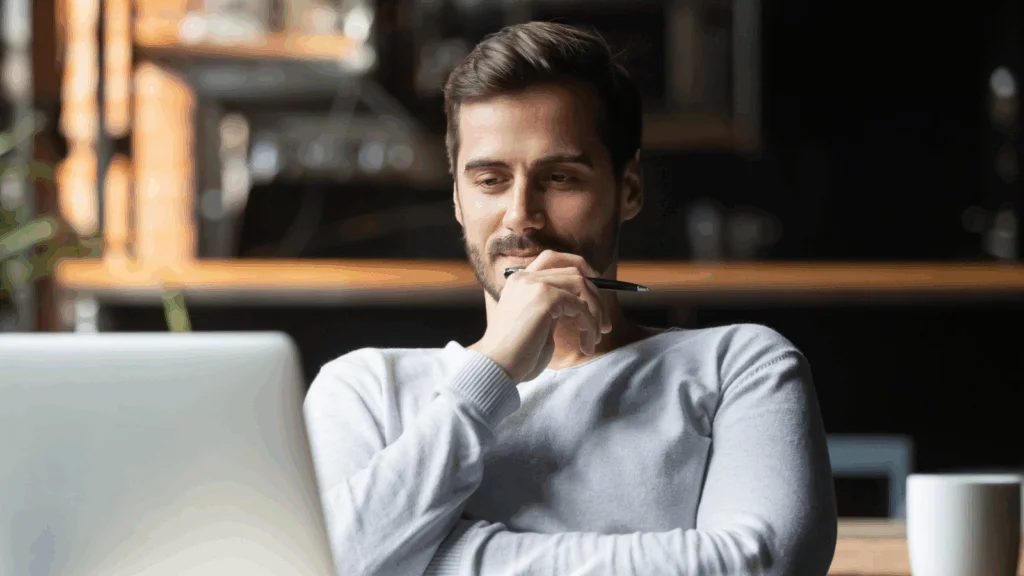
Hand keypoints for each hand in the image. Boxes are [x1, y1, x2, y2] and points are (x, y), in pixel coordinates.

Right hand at [472, 250, 612, 382]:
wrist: (498, 367)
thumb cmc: (516, 354)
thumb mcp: (537, 323)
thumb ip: (553, 308)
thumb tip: (584, 304)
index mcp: (519, 281)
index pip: (553, 258)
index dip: (579, 267)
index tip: (596, 290)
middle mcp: (525, 277)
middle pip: (574, 270)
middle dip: (596, 296)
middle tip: (604, 324)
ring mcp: (535, 285)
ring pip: (581, 284)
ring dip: (596, 312)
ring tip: (596, 336)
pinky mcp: (545, 297)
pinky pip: (581, 306)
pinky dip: (590, 325)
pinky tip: (586, 344)